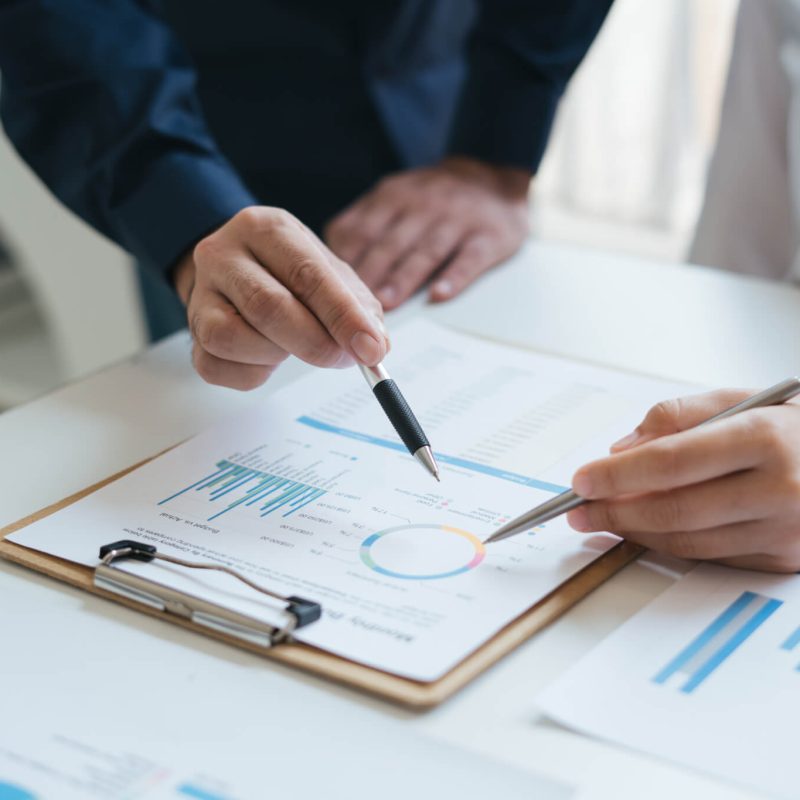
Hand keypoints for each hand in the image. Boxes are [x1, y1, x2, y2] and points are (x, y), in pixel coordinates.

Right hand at [173, 207, 388, 389]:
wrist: (234, 267)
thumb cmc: (288, 271)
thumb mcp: (329, 271)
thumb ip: (357, 305)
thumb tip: (375, 345)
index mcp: (265, 229)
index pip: (307, 273)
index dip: (343, 316)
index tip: (371, 348)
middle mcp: (223, 254)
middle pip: (268, 306)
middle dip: (316, 343)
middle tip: (345, 359)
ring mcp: (200, 293)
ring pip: (232, 337)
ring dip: (275, 355)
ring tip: (293, 345)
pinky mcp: (191, 332)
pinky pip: (215, 365)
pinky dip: (251, 373)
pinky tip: (267, 358)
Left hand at [325, 157, 530, 309]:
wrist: (494, 176)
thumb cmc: (432, 201)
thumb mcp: (393, 198)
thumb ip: (363, 225)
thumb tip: (329, 268)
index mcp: (392, 196)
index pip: (361, 229)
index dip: (344, 262)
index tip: (329, 291)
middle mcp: (423, 203)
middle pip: (390, 243)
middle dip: (370, 273)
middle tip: (353, 307)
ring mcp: (458, 218)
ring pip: (426, 251)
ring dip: (404, 278)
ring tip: (386, 305)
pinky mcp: (490, 235)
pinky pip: (470, 257)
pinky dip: (454, 277)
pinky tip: (439, 295)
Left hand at [566, 390, 799, 572]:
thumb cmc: (793, 426)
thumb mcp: (743, 399)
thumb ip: (677, 416)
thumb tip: (622, 449)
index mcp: (764, 437)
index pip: (671, 462)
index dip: (618, 475)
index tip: (581, 480)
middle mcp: (779, 488)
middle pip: (674, 509)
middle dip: (615, 512)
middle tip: (579, 510)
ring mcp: (785, 530)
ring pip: (689, 542)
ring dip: (636, 533)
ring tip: (603, 520)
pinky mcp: (785, 558)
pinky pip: (713, 557)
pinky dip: (671, 545)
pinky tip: (644, 532)